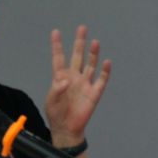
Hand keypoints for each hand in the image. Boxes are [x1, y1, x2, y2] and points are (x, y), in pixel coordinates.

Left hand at [45, 26, 111, 147]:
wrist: (67, 129)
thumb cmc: (56, 114)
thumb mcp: (51, 101)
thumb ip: (56, 90)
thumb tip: (66, 81)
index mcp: (61, 78)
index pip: (59, 58)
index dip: (57, 45)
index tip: (56, 32)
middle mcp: (74, 77)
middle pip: (77, 56)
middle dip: (79, 43)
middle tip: (82, 28)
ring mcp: (85, 84)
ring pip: (90, 65)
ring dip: (93, 54)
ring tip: (95, 42)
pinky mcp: (94, 93)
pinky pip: (101, 80)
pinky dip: (105, 71)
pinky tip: (106, 62)